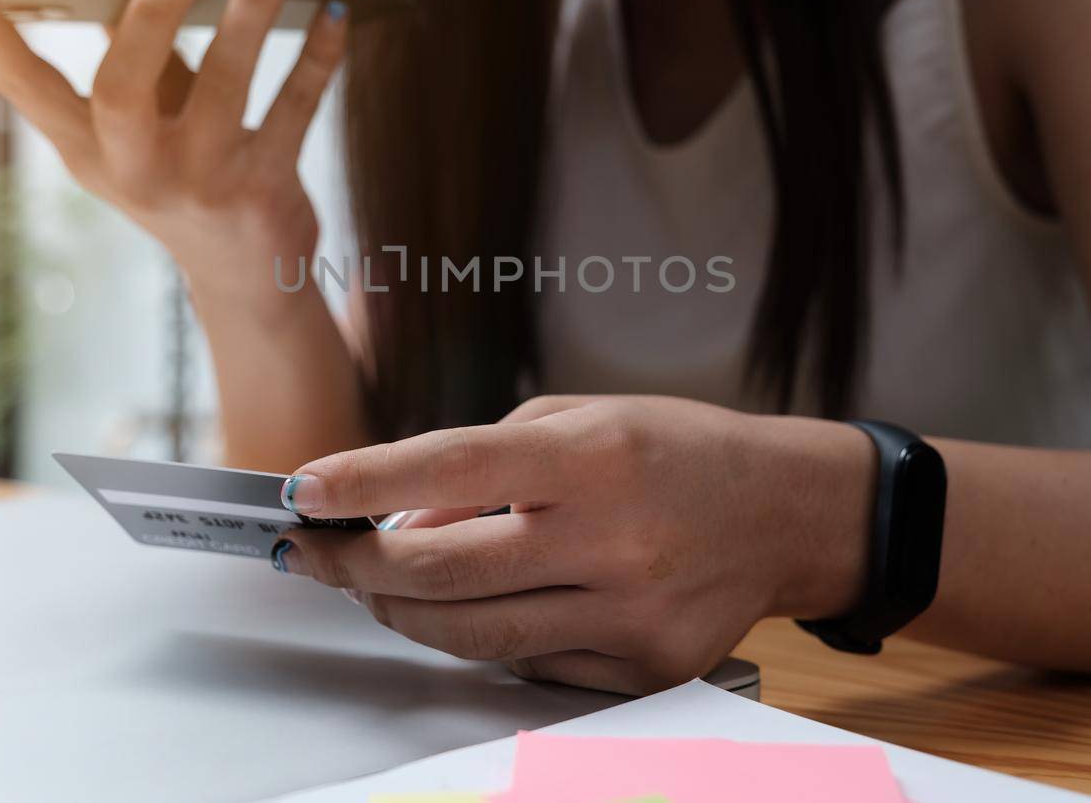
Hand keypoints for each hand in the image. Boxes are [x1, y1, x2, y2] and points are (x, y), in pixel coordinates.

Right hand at [0, 0, 345, 308]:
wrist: (248, 279)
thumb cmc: (186, 177)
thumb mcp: (144, 120)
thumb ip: (130, 39)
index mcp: (88, 150)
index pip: (22, 88)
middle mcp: (135, 172)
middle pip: (120, 92)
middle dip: (147, 19)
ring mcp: (201, 185)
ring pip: (223, 89)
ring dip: (251, 14)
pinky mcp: (263, 192)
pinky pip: (294, 111)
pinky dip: (317, 57)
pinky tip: (334, 12)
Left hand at [273, 395, 873, 693]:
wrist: (785, 513)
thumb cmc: (676, 451)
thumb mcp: (580, 420)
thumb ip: (487, 465)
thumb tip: (399, 521)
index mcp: (596, 457)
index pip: (453, 468)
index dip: (364, 482)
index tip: (304, 490)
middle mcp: (615, 540)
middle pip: (444, 571)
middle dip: (357, 564)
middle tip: (317, 550)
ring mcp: (632, 617)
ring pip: (474, 635)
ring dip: (402, 611)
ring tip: (373, 585)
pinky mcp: (645, 671)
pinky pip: (529, 666)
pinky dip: (483, 637)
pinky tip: (470, 608)